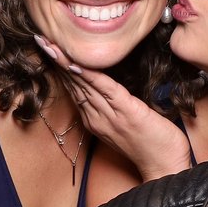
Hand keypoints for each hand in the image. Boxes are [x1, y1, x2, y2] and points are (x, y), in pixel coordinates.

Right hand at [36, 35, 193, 179]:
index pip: (74, 88)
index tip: (48, 47)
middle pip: (73, 84)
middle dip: (57, 60)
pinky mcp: (126, 111)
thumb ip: (115, 106)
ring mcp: (110, 115)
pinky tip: (75, 63)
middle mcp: (97, 117)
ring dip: (65, 62)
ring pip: (83, 84)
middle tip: (41, 39)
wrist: (166, 167)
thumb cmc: (153, 145)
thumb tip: (111, 86)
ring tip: (50, 45)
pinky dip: (89, 75)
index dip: (61, 67)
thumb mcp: (127, 124)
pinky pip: (104, 89)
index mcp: (95, 119)